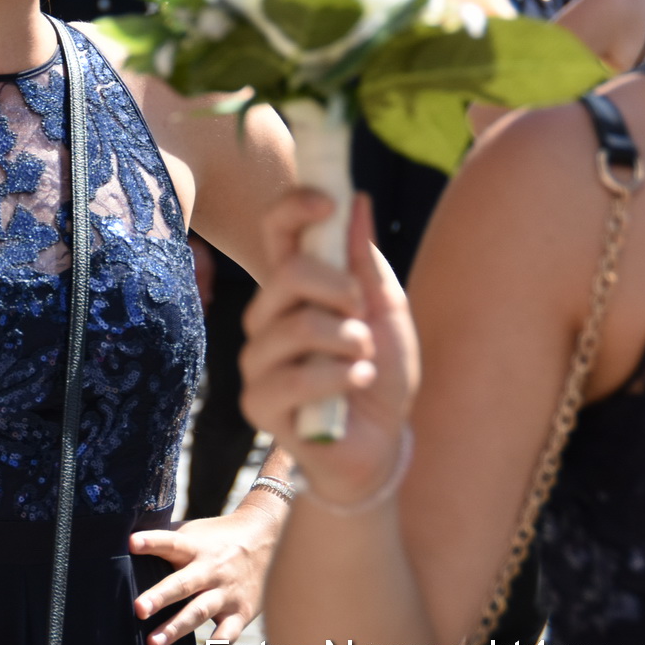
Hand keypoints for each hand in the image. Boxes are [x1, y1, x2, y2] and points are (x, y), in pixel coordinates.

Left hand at [131, 501, 280, 644]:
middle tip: (138, 609)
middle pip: (184, 583)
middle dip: (161, 596)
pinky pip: (222, 639)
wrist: (267, 538)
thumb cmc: (215, 538)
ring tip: (153, 644)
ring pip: (200, 612)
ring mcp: (226, 593)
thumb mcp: (193, 531)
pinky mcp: (240, 613)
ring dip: (176, 629)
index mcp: (195, 546)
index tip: (130, 543)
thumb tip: (121, 540)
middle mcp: (210, 569)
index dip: (151, 541)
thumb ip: (164, 539)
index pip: (171, 541)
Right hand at [239, 190, 417, 506]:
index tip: (328, 203)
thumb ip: (366, 261)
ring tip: (364, 360)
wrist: (380, 445)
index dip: (294, 208)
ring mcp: (257, 360)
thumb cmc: (378, 374)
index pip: (275, 233)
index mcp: (293, 289)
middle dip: (338, 287)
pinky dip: (338, 378)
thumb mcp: (386, 311)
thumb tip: (356, 199)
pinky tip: (354, 386)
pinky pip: (294, 377)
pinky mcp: (258, 402)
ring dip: (347, 341)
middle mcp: (266, 317)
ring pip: (296, 326)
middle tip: (362, 311)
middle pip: (287, 273)